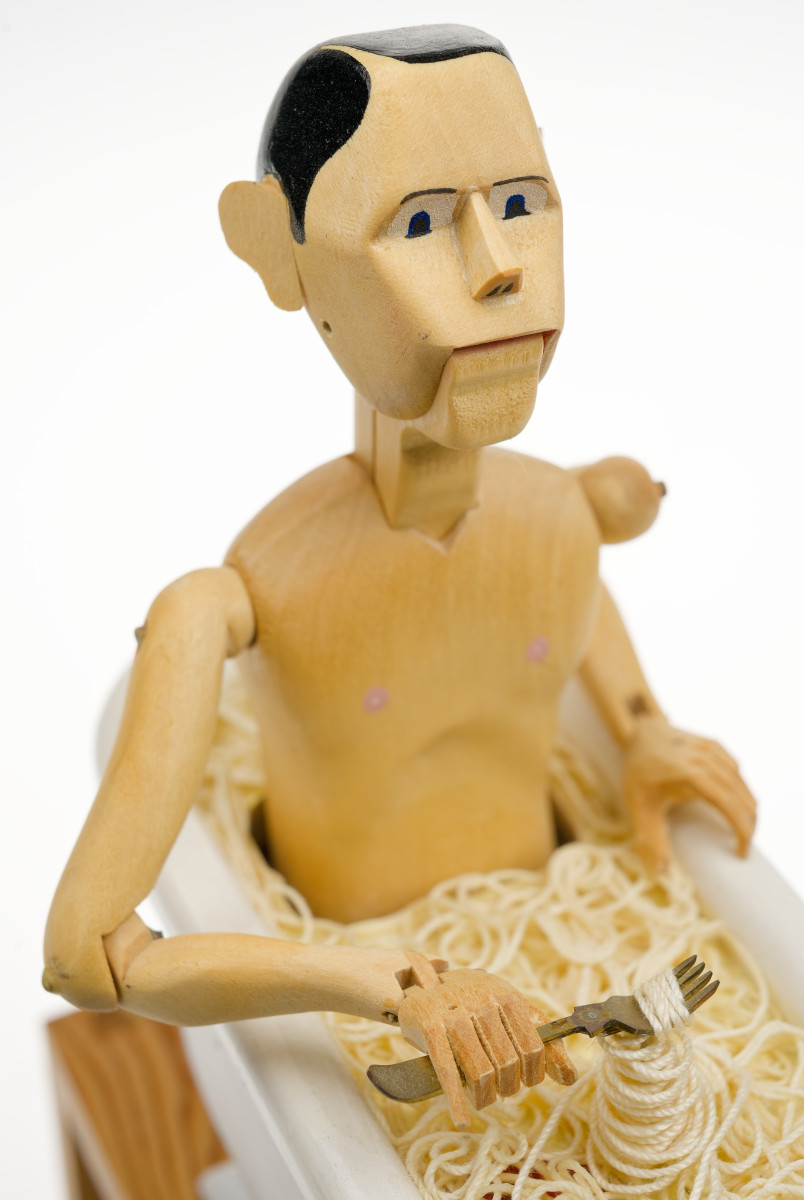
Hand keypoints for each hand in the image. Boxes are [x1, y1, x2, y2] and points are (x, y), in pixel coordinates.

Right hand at [397, 964, 575, 1128]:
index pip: (533, 1046)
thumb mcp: (507, 1009)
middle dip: (508, 1086)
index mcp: (505, 995)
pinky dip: (457, 1101)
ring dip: (485, 1096)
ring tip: (483, 1099)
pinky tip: (462, 1119)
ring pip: (481, 1071)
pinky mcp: (429, 1027)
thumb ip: (540, 1037)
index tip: (526, 1081)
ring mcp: (453, 1013)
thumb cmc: (474, 1004)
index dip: (534, 1073)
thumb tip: (571, 1076)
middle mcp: (481, 1001)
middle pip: (508, 1063)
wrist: (423, 984)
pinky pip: (448, 1072)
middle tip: (500, 1090)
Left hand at [623, 715, 755, 870]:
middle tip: (743, 846)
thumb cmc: (638, 771)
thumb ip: (651, 838)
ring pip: (742, 783)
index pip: (728, 805)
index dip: (741, 830)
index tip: (742, 852)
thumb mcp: (639, 806)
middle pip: (741, 796)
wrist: (638, 731)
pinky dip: (741, 790)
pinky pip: (736, 771)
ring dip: (747, 808)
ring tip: (744, 830)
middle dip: (748, 824)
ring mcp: (712, 749)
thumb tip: (661, 872)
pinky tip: (738, 803)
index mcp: (691, 774)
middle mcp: (706, 759)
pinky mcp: (715, 745)